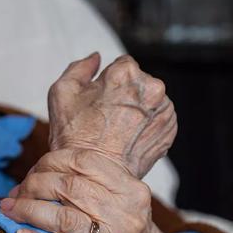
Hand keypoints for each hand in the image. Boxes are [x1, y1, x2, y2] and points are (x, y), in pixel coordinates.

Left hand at [0, 149, 204, 232]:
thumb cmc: (122, 223)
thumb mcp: (118, 195)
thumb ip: (85, 180)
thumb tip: (30, 177)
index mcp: (130, 188)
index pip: (83, 161)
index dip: (50, 162)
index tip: (34, 170)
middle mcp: (125, 212)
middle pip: (68, 187)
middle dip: (34, 185)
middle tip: (16, 193)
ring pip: (62, 218)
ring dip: (28, 210)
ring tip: (9, 209)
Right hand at [48, 53, 176, 178]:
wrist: (93, 175)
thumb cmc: (75, 135)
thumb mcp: (62, 93)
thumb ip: (80, 67)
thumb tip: (96, 57)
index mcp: (126, 73)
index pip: (121, 65)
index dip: (108, 83)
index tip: (100, 102)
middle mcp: (151, 88)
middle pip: (138, 82)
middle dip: (125, 95)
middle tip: (107, 118)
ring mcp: (164, 110)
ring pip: (150, 100)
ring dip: (137, 110)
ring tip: (118, 130)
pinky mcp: (170, 130)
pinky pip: (158, 118)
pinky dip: (146, 125)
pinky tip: (129, 137)